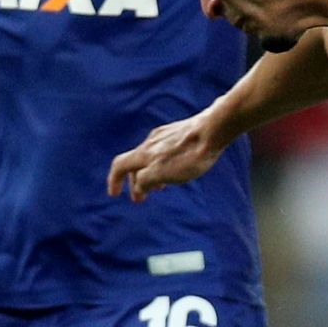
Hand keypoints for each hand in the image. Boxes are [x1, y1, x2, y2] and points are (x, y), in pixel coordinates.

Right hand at [107, 112, 232, 201]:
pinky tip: (177, 167)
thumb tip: (138, 187)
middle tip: (142, 197)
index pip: (119, 166)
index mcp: (144, 153)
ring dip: (150, 173)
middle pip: (135, 163)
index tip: (114, 194)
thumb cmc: (190, 154)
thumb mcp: (162, 173)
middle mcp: (151, 142)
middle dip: (135, 181)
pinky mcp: (181, 132)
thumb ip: (145, 181)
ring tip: (161, 186)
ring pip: (151, 156)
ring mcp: (166, 135)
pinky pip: (164, 150)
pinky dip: (163, 163)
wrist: (214, 129)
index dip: (114, 181)